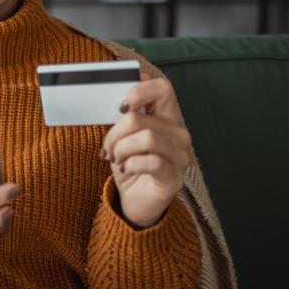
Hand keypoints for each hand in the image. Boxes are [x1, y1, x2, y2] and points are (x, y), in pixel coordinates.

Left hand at [100, 72, 192, 229]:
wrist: (135, 201)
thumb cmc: (130, 163)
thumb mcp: (123, 136)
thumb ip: (123, 115)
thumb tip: (113, 91)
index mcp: (167, 117)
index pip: (163, 88)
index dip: (139, 91)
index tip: (120, 106)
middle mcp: (179, 134)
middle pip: (140, 118)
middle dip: (115, 133)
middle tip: (108, 148)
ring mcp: (180, 156)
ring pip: (146, 138)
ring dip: (122, 149)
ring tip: (117, 159)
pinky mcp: (174, 177)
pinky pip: (151, 161)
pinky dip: (131, 165)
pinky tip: (127, 170)